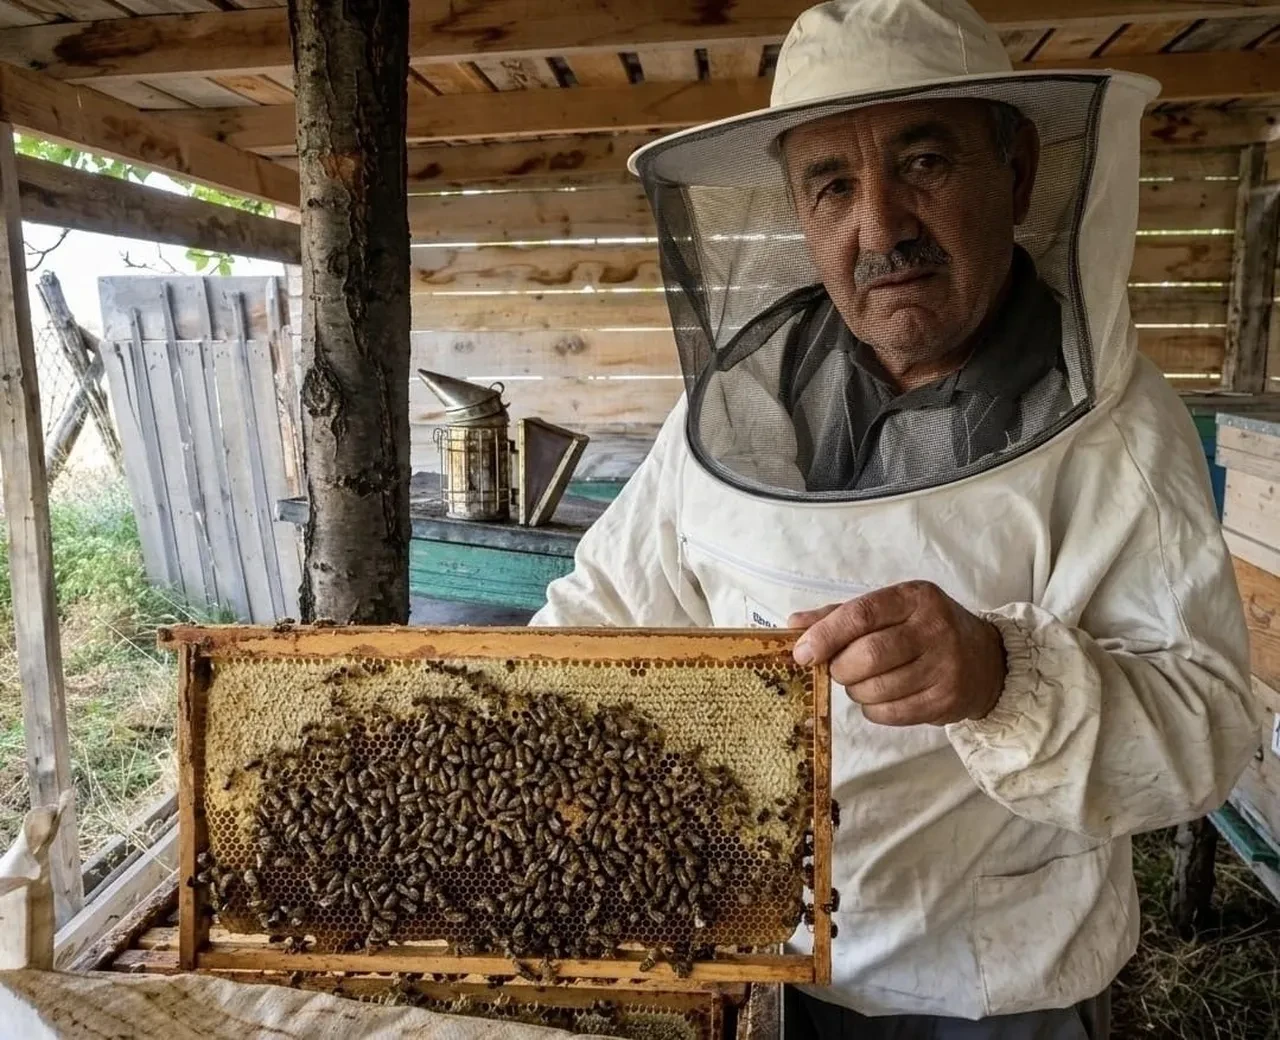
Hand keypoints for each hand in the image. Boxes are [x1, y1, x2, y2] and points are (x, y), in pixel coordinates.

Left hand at [789, 581, 1006, 725]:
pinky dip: (873, 710)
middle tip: (839, 670)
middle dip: (841, 668)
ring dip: (856, 691)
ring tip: (862, 682)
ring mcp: (945, 666)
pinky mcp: (947, 700)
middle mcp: (934, 627)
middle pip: (868, 655)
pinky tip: (881, 698)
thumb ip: (839, 615)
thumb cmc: (923, 631)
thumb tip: (793, 625)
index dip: (825, 635)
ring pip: (878, 688)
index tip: (803, 653)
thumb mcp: (889, 611)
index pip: (861, 614)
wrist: (986, 660)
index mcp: (914, 597)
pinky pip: (891, 714)